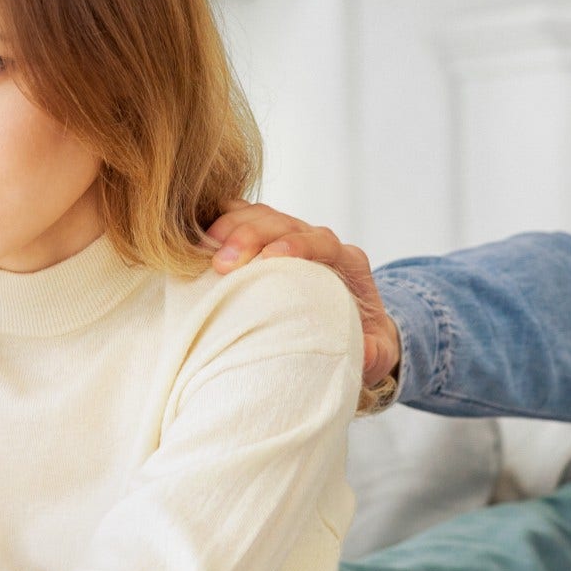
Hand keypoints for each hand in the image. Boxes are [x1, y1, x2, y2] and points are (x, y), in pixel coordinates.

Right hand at [206, 201, 399, 388]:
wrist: (356, 327)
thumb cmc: (364, 339)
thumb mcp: (377, 351)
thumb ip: (376, 353)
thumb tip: (364, 355)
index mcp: (347, 262)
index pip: (321, 240)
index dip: (296, 244)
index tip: (271, 257)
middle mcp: (317, 242)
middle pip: (282, 222)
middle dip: (251, 236)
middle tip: (222, 263)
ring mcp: (288, 237)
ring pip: (258, 216)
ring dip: (228, 228)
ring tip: (199, 251)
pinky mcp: (265, 241)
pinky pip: (240, 219)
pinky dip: (218, 224)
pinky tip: (193, 239)